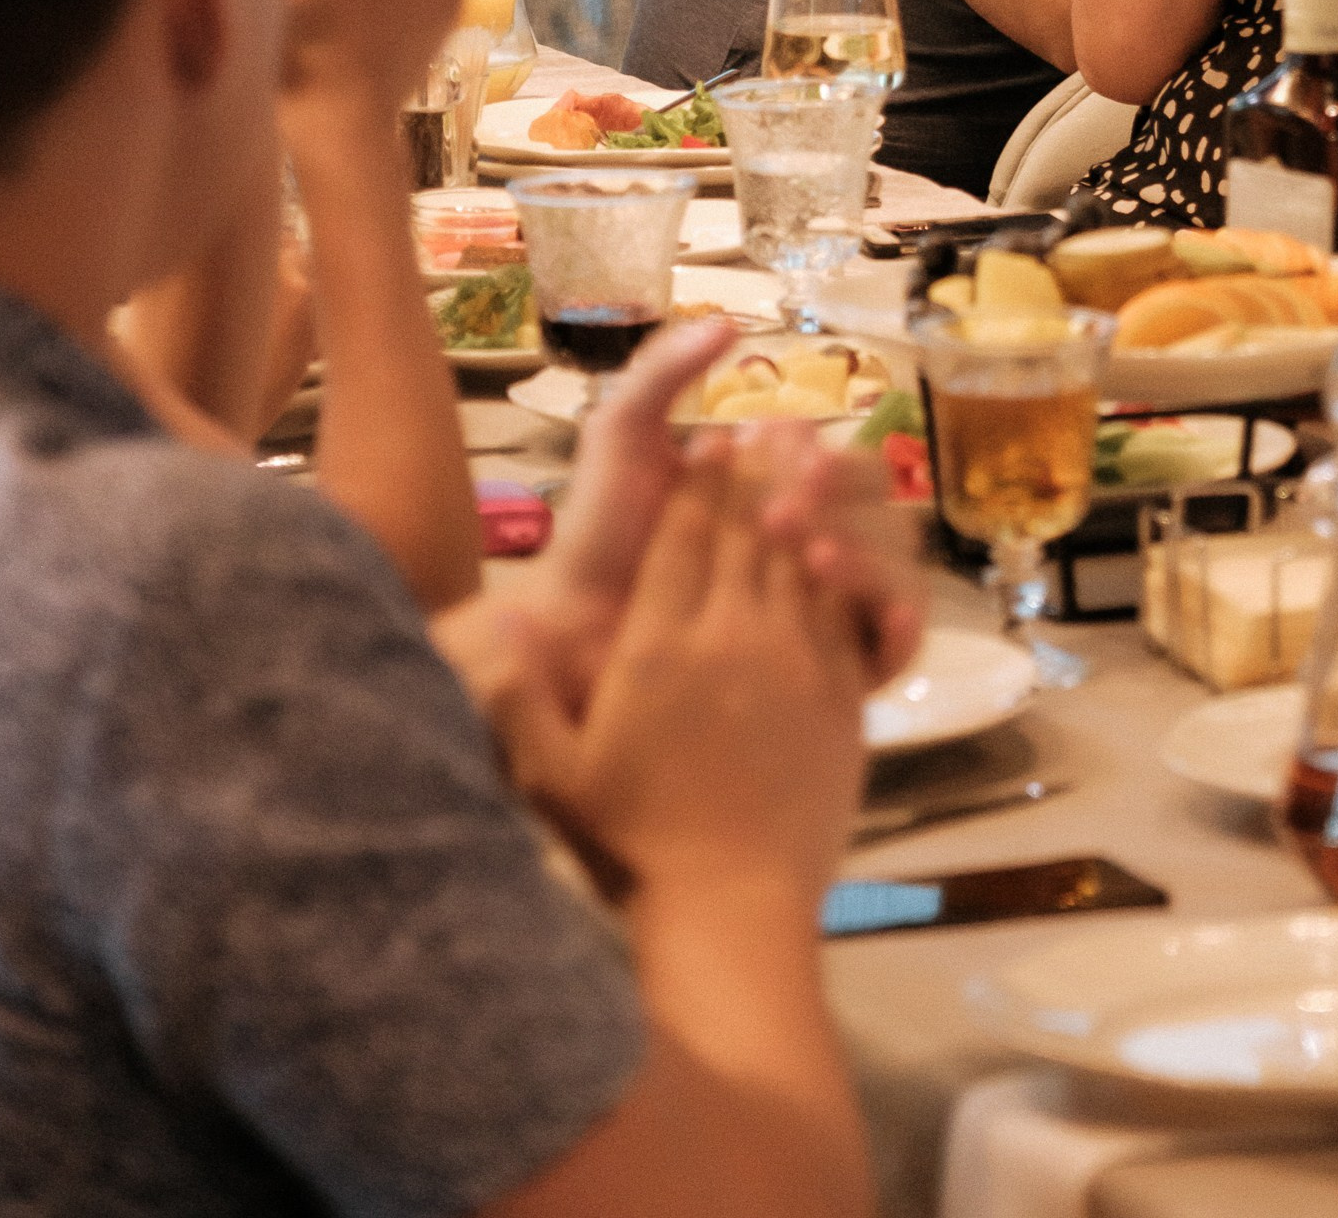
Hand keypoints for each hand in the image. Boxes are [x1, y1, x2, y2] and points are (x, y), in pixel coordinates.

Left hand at [463, 319, 922, 726]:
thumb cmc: (602, 530)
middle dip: (844, 500)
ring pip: (897, 570)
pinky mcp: (828, 672)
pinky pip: (891, 648)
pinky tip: (881, 617)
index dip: (825, 455)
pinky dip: (904, 627)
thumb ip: (664, 371)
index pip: (844, 461)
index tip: (779, 451)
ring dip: (872, 558)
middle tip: (782, 514)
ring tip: (814, 563)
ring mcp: (827, 606)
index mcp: (783, 487)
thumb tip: (728, 323)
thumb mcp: (622, 434)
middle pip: (882, 509)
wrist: (574, 629)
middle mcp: (817, 540)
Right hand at [494, 439, 874, 904]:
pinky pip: (839, 607)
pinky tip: (831, 545)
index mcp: (658, 647)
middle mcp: (730, 636)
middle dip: (752, 476)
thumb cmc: (631, 844)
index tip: (708, 442)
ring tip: (802, 459)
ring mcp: (793, 661)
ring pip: (796, 557)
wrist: (731, 908)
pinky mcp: (839, 693)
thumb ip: (517, 695)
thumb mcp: (553, 775)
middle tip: (761, 430)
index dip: (697, 484)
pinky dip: (835, 565)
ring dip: (798, 504)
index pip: (682, 538)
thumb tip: (498, 620)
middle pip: (744, 532)